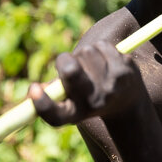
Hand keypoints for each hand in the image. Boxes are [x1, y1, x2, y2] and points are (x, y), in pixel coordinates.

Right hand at [27, 41, 145, 125]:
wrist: (128, 101)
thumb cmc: (88, 98)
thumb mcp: (69, 101)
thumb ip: (51, 93)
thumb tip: (34, 89)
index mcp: (75, 114)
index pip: (55, 115)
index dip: (42, 102)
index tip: (33, 89)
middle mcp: (93, 102)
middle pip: (70, 71)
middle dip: (64, 61)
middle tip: (67, 64)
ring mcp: (111, 86)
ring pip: (85, 52)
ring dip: (84, 54)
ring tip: (91, 66)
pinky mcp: (124, 70)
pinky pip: (101, 46)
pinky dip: (100, 48)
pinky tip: (105, 60)